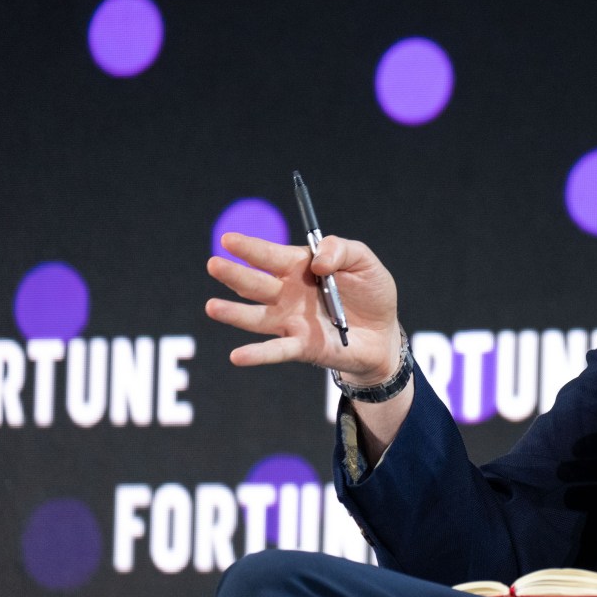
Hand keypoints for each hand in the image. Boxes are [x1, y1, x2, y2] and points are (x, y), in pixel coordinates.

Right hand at [206, 232, 402, 384]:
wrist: (384, 333)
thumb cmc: (370, 293)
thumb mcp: (363, 261)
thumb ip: (340, 249)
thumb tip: (316, 262)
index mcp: (299, 268)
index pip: (270, 255)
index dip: (250, 247)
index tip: (228, 240)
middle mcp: (288, 294)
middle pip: (256, 283)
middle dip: (235, 274)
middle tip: (214, 264)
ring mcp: (291, 322)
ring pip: (257, 317)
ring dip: (234, 313)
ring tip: (212, 307)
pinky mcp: (301, 347)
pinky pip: (276, 350)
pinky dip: (257, 354)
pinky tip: (237, 356)